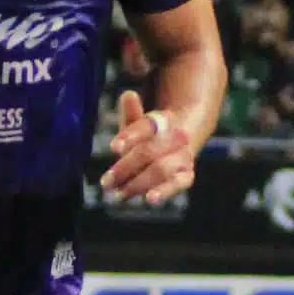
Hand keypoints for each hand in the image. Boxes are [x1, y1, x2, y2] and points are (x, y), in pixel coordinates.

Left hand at [100, 90, 195, 205]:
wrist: (180, 143)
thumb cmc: (150, 136)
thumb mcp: (139, 123)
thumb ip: (130, 114)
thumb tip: (128, 95)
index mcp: (162, 120)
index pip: (144, 127)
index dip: (129, 137)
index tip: (114, 148)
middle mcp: (176, 137)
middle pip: (148, 152)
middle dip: (125, 168)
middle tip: (106, 182)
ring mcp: (183, 156)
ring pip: (160, 170)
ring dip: (137, 184)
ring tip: (118, 194)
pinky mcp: (187, 175)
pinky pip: (178, 184)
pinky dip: (165, 191)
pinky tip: (150, 199)